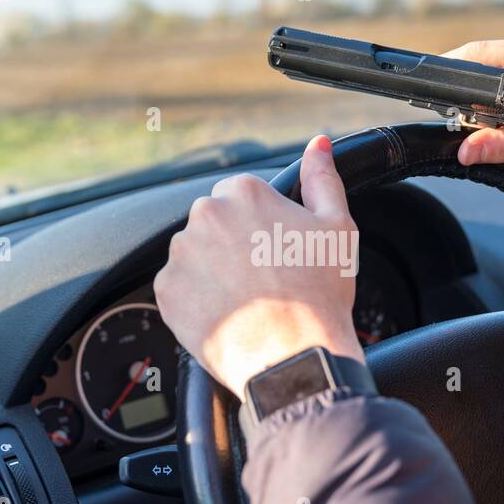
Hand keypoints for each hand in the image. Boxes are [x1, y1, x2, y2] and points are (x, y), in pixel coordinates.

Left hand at [155, 135, 363, 401]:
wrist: (294, 357)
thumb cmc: (320, 295)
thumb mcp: (337, 227)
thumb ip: (323, 179)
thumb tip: (317, 145)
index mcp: (243, 193)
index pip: (241, 197)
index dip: (261, 227)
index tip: (274, 252)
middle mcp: (204, 215)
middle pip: (215, 225)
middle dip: (234, 248)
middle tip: (264, 280)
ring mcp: (181, 254)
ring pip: (195, 257)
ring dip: (213, 273)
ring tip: (247, 302)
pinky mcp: (166, 292)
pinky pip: (179, 290)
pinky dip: (198, 302)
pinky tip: (229, 316)